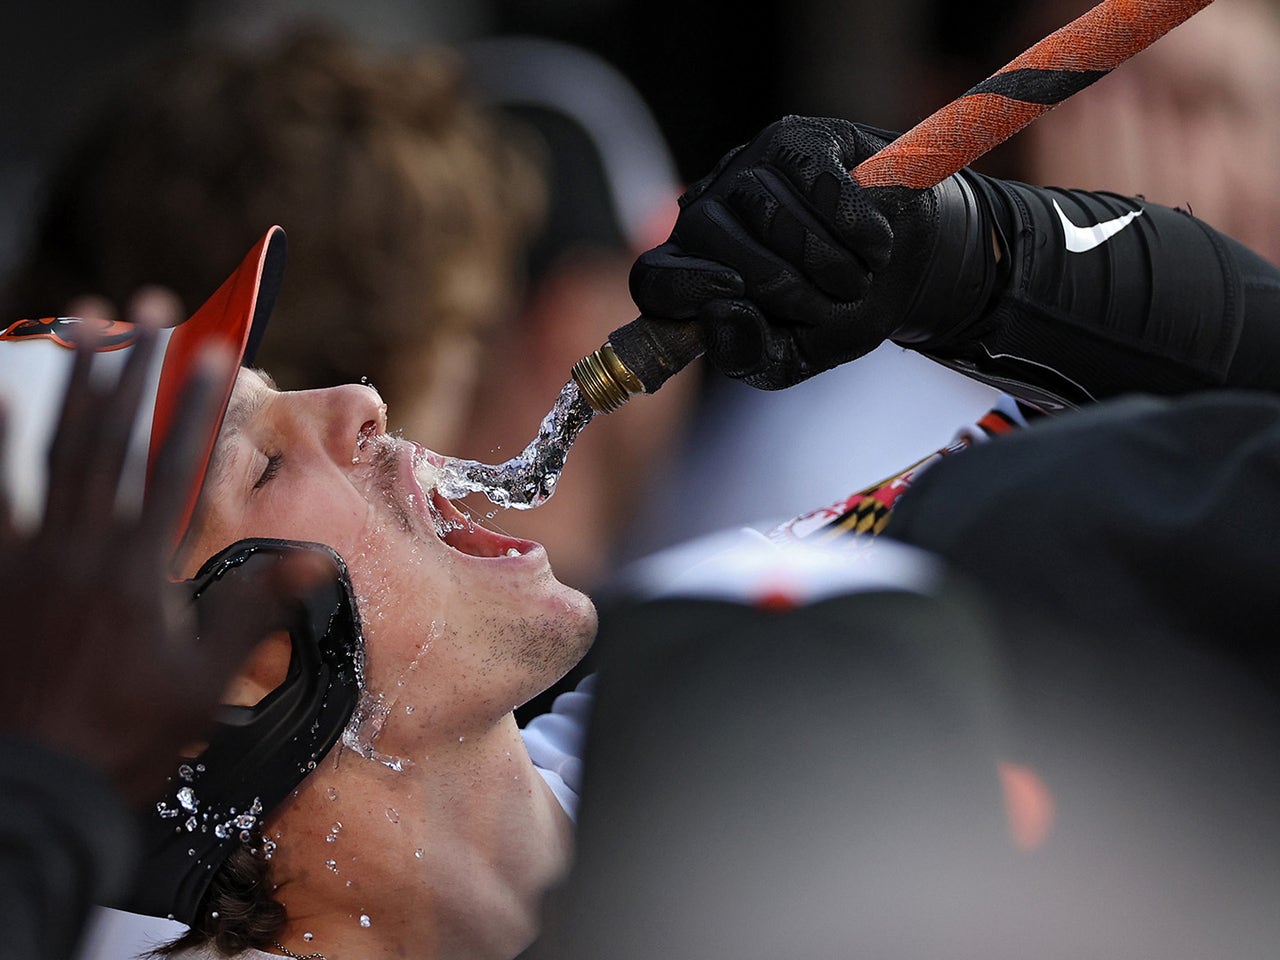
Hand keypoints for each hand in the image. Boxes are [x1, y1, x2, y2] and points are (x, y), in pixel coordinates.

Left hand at [0, 316, 324, 803]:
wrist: (33, 784)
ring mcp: (29, 555)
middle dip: (131, 366)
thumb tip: (318, 561)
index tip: (211, 350)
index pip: (173, 467)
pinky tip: (0, 397)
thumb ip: (254, 613)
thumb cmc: (123, 736)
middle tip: (146, 305)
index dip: (194, 404)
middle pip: (110, 437)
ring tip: (87, 327)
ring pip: (51, 451)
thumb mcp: (204, 684)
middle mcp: (81, 545)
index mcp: (137, 568)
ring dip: (72, 385)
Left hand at [629, 116, 943, 389]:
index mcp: (692, 270)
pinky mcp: (799, 138)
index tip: (734, 298)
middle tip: (830, 304)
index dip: (687, 289)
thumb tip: (719, 314)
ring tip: (857, 279)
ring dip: (828, 263)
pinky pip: (818, 181)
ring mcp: (749, 165)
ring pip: (769, 211)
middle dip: (783, 287)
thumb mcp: (791, 355)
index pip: (653, 278)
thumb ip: (748, 353)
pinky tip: (876, 246)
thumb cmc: (833, 313)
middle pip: (713, 237)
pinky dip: (856, 226)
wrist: (902, 268)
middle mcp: (709, 210)